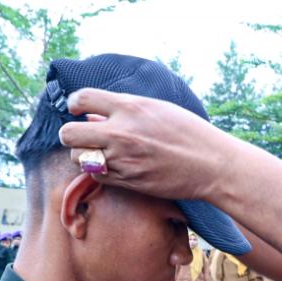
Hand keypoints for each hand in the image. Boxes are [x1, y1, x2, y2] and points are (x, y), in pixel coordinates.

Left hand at [58, 89, 237, 201]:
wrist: (212, 165)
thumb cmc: (190, 133)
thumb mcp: (158, 109)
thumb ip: (125, 109)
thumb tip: (94, 115)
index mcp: (130, 107)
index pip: (81, 98)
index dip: (75, 104)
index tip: (79, 109)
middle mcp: (122, 133)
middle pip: (69, 134)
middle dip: (72, 135)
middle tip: (84, 136)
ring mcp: (124, 159)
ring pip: (79, 159)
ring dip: (85, 156)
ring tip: (101, 153)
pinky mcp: (129, 181)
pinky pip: (98, 176)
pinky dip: (101, 172)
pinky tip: (116, 167)